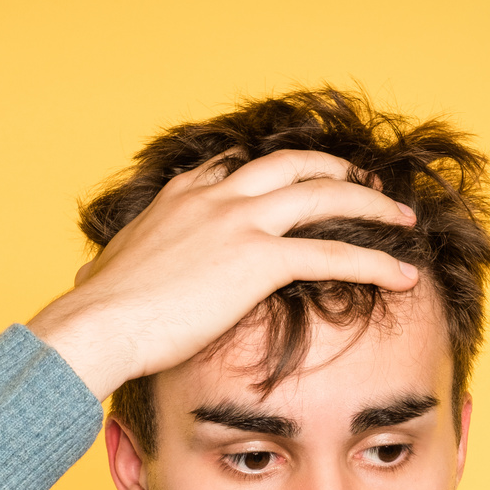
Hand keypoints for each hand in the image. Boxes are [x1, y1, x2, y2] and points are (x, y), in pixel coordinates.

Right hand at [26, 150, 419, 399]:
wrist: (98, 324)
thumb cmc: (96, 312)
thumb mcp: (102, 271)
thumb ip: (110, 266)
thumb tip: (85, 277)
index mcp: (183, 196)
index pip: (238, 165)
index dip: (276, 169)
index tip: (299, 175)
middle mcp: (217, 196)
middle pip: (295, 165)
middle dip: (337, 171)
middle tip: (366, 182)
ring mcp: (241, 222)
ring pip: (327, 196)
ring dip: (372, 204)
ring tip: (403, 219)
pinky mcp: (259, 260)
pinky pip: (334, 255)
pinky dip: (376, 262)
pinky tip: (404, 275)